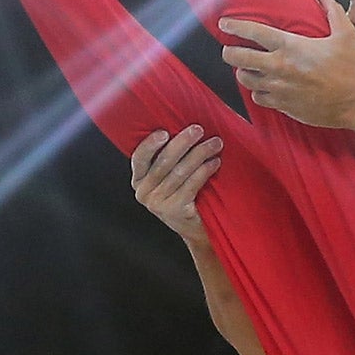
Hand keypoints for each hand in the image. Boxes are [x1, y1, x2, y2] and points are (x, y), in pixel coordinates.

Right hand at [131, 125, 222, 245]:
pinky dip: (204, 170)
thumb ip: (168, 158)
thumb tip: (185, 126)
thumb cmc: (185, 194)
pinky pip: (191, 185)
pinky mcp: (175, 210)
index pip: (139, 158)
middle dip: (183, 143)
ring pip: (180, 172)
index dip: (150, 144)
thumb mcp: (169, 177)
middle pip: (164, 162)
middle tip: (199, 129)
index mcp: (139, 180)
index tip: (165, 131)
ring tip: (215, 143)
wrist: (195, 228)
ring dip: (199, 154)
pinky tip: (215, 162)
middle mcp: (144, 192)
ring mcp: (158, 203)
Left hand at [219, 0, 354, 129]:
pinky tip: (263, 88)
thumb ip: (332, 11)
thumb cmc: (352, 68)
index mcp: (291, 46)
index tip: (224, 24)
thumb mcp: (345, 34)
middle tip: (229, 49)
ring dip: (243, 72)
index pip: (254, 32)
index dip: (235, 26)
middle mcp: (280, 66)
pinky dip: (257, 92)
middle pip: (238, 57)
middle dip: (229, 52)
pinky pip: (258, 98)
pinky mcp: (283, 105)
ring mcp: (279, 88)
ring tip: (247, 68)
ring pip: (245, 79)